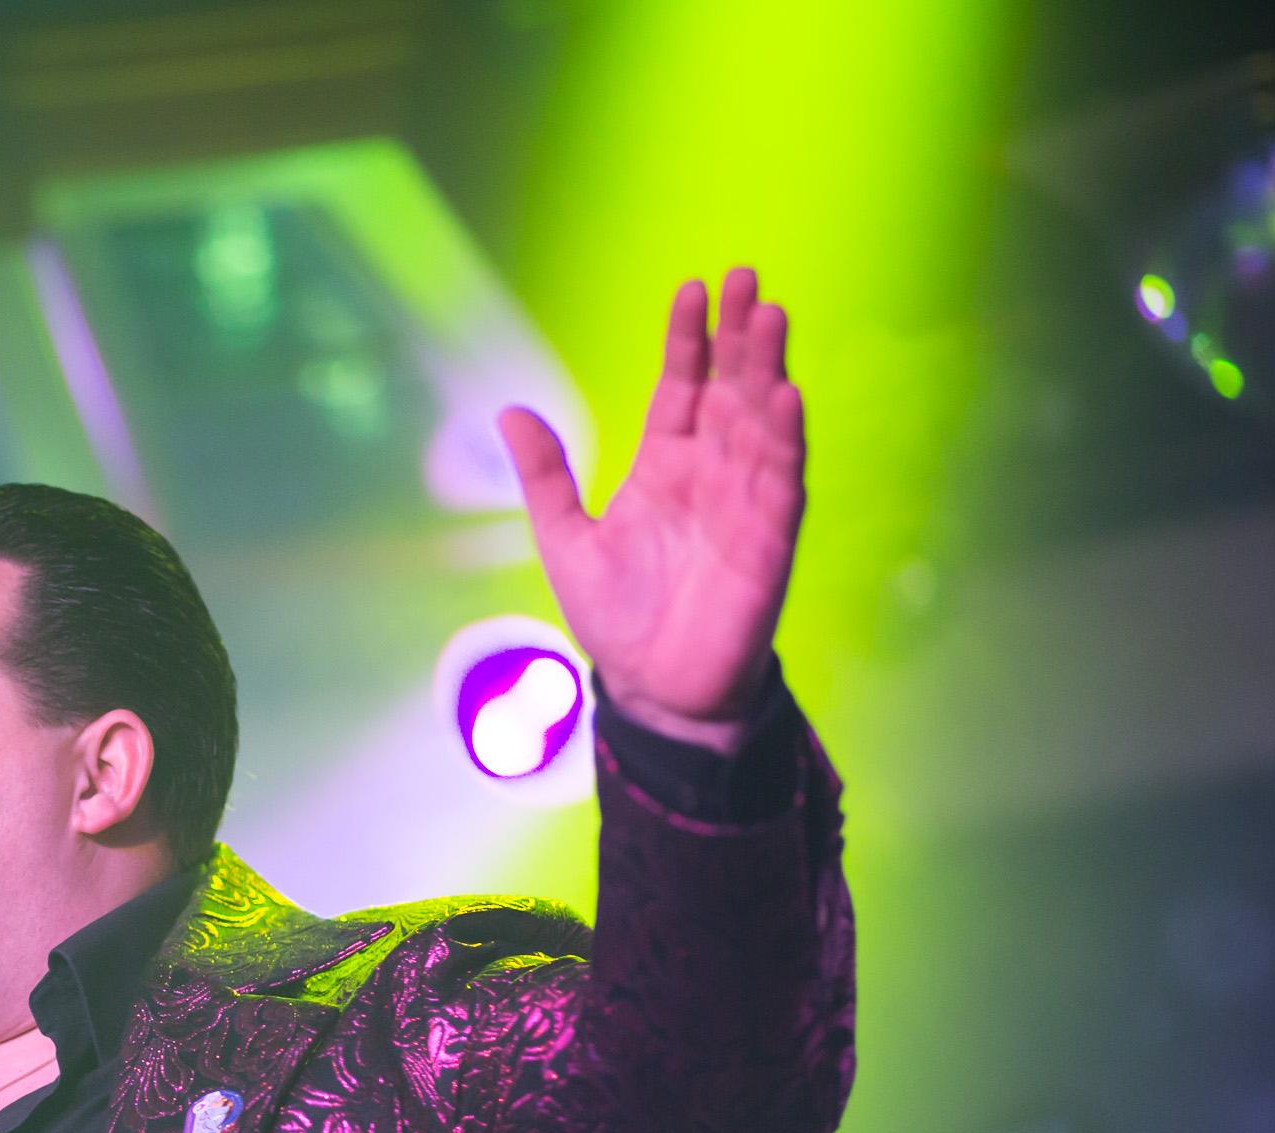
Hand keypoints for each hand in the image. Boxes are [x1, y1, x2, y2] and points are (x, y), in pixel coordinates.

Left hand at [498, 268, 806, 752]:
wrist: (650, 691)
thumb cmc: (615, 616)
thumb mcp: (564, 538)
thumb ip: (544, 477)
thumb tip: (506, 413)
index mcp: (664, 467)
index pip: (683, 387)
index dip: (690, 340)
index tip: (694, 288)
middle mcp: (711, 476)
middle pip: (730, 390)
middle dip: (740, 337)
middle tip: (748, 278)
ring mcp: (743, 506)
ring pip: (761, 425)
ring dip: (768, 372)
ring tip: (773, 316)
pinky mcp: (767, 545)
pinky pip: (781, 485)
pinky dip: (785, 442)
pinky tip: (788, 397)